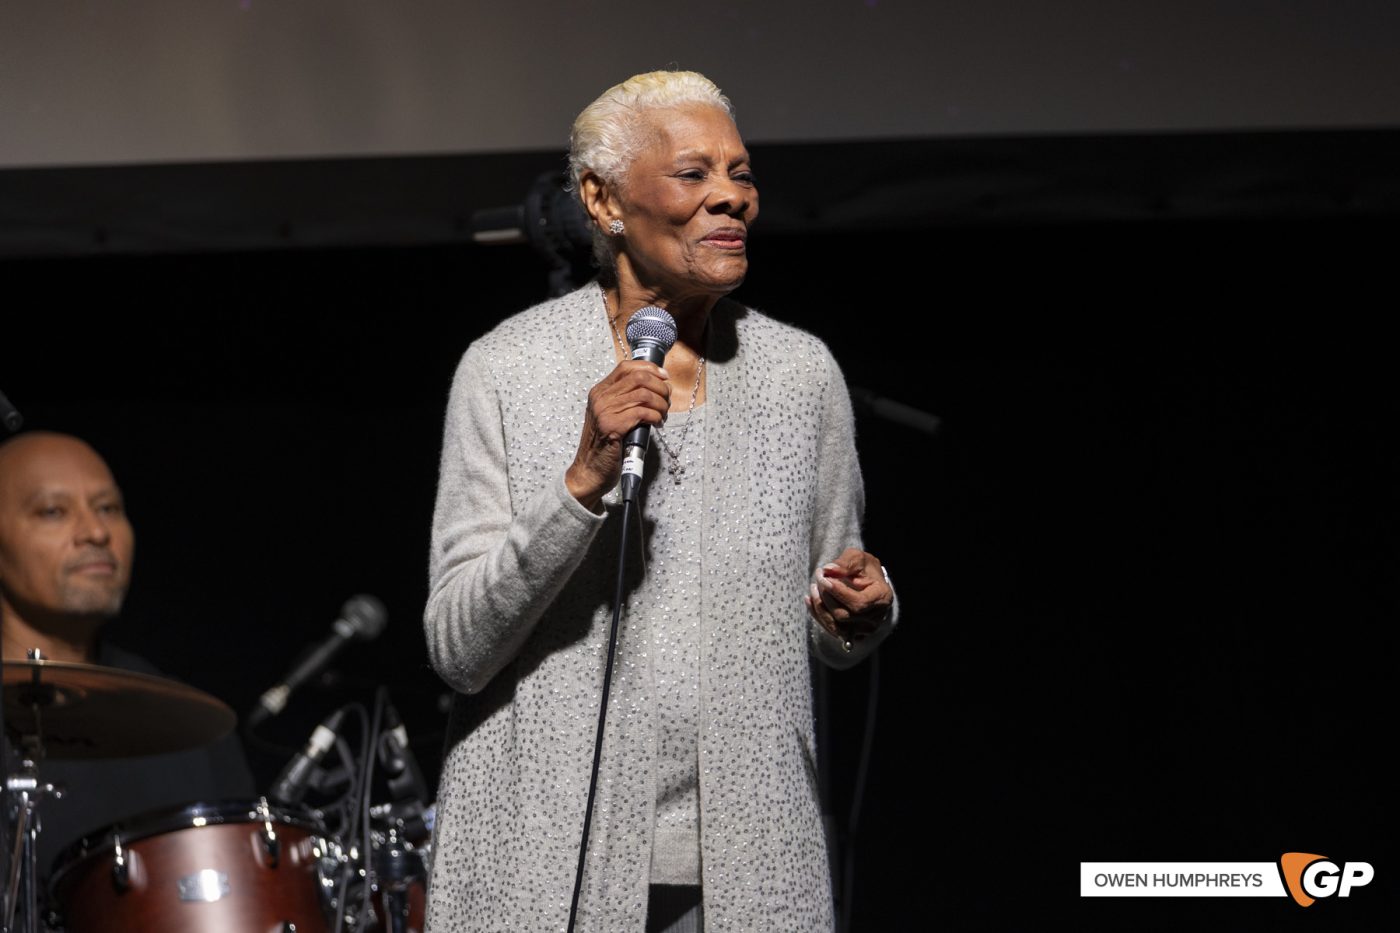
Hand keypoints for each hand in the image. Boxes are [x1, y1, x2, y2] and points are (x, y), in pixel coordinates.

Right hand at [566, 360, 670, 509]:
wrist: (589, 471)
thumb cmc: (604, 446)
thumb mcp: (610, 416)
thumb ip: (625, 401)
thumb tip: (655, 388)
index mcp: (600, 392)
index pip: (626, 367)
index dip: (649, 368)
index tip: (664, 377)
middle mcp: (600, 398)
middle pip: (639, 378)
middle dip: (660, 387)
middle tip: (666, 400)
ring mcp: (604, 411)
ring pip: (644, 394)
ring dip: (661, 404)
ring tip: (662, 414)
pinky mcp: (612, 426)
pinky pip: (642, 412)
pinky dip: (655, 416)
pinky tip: (657, 423)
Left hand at [804, 548, 892, 644]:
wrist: (870, 584)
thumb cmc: (864, 569)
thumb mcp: (858, 558)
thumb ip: (846, 563)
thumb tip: (829, 569)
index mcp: (882, 598)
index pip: (859, 603)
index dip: (838, 592)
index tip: (824, 578)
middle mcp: (875, 618)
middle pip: (844, 616)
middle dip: (826, 597)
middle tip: (819, 576)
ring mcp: (863, 630)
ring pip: (836, 627)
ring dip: (819, 607)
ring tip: (813, 587)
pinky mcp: (852, 635)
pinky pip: (831, 630)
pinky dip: (817, 614)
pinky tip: (810, 599)